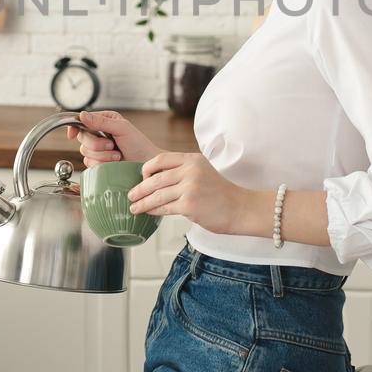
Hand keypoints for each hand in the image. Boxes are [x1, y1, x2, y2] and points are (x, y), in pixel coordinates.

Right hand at [67, 109, 158, 166]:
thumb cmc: (139, 145)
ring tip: (117, 155)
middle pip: (81, 137)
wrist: (146, 165)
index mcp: (104, 120)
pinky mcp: (98, 163)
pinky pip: (90, 164)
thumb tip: (82, 115)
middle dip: (96, 144)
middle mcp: (99, 133)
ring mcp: (98, 149)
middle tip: (112, 145)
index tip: (72, 134)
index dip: (74, 126)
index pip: (81, 120)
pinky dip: (101, 164)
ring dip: (102, 156)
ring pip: (85, 152)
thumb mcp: (122, 128)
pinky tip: (113, 163)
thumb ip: (101, 122)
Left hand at [128, 151, 251, 235]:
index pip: (161, 159)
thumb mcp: (203, 172)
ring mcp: (190, 187)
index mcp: (193, 159)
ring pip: (157, 194)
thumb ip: (183, 171)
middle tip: (131, 195)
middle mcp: (191, 170)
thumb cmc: (221, 193)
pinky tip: (147, 212)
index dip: (146, 168)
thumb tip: (156, 179)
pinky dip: (153, 211)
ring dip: (142, 202)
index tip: (141, 177)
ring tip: (133, 207)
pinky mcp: (189, 205)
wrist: (240, 208)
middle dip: (139, 188)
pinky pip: (164, 208)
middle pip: (155, 178)